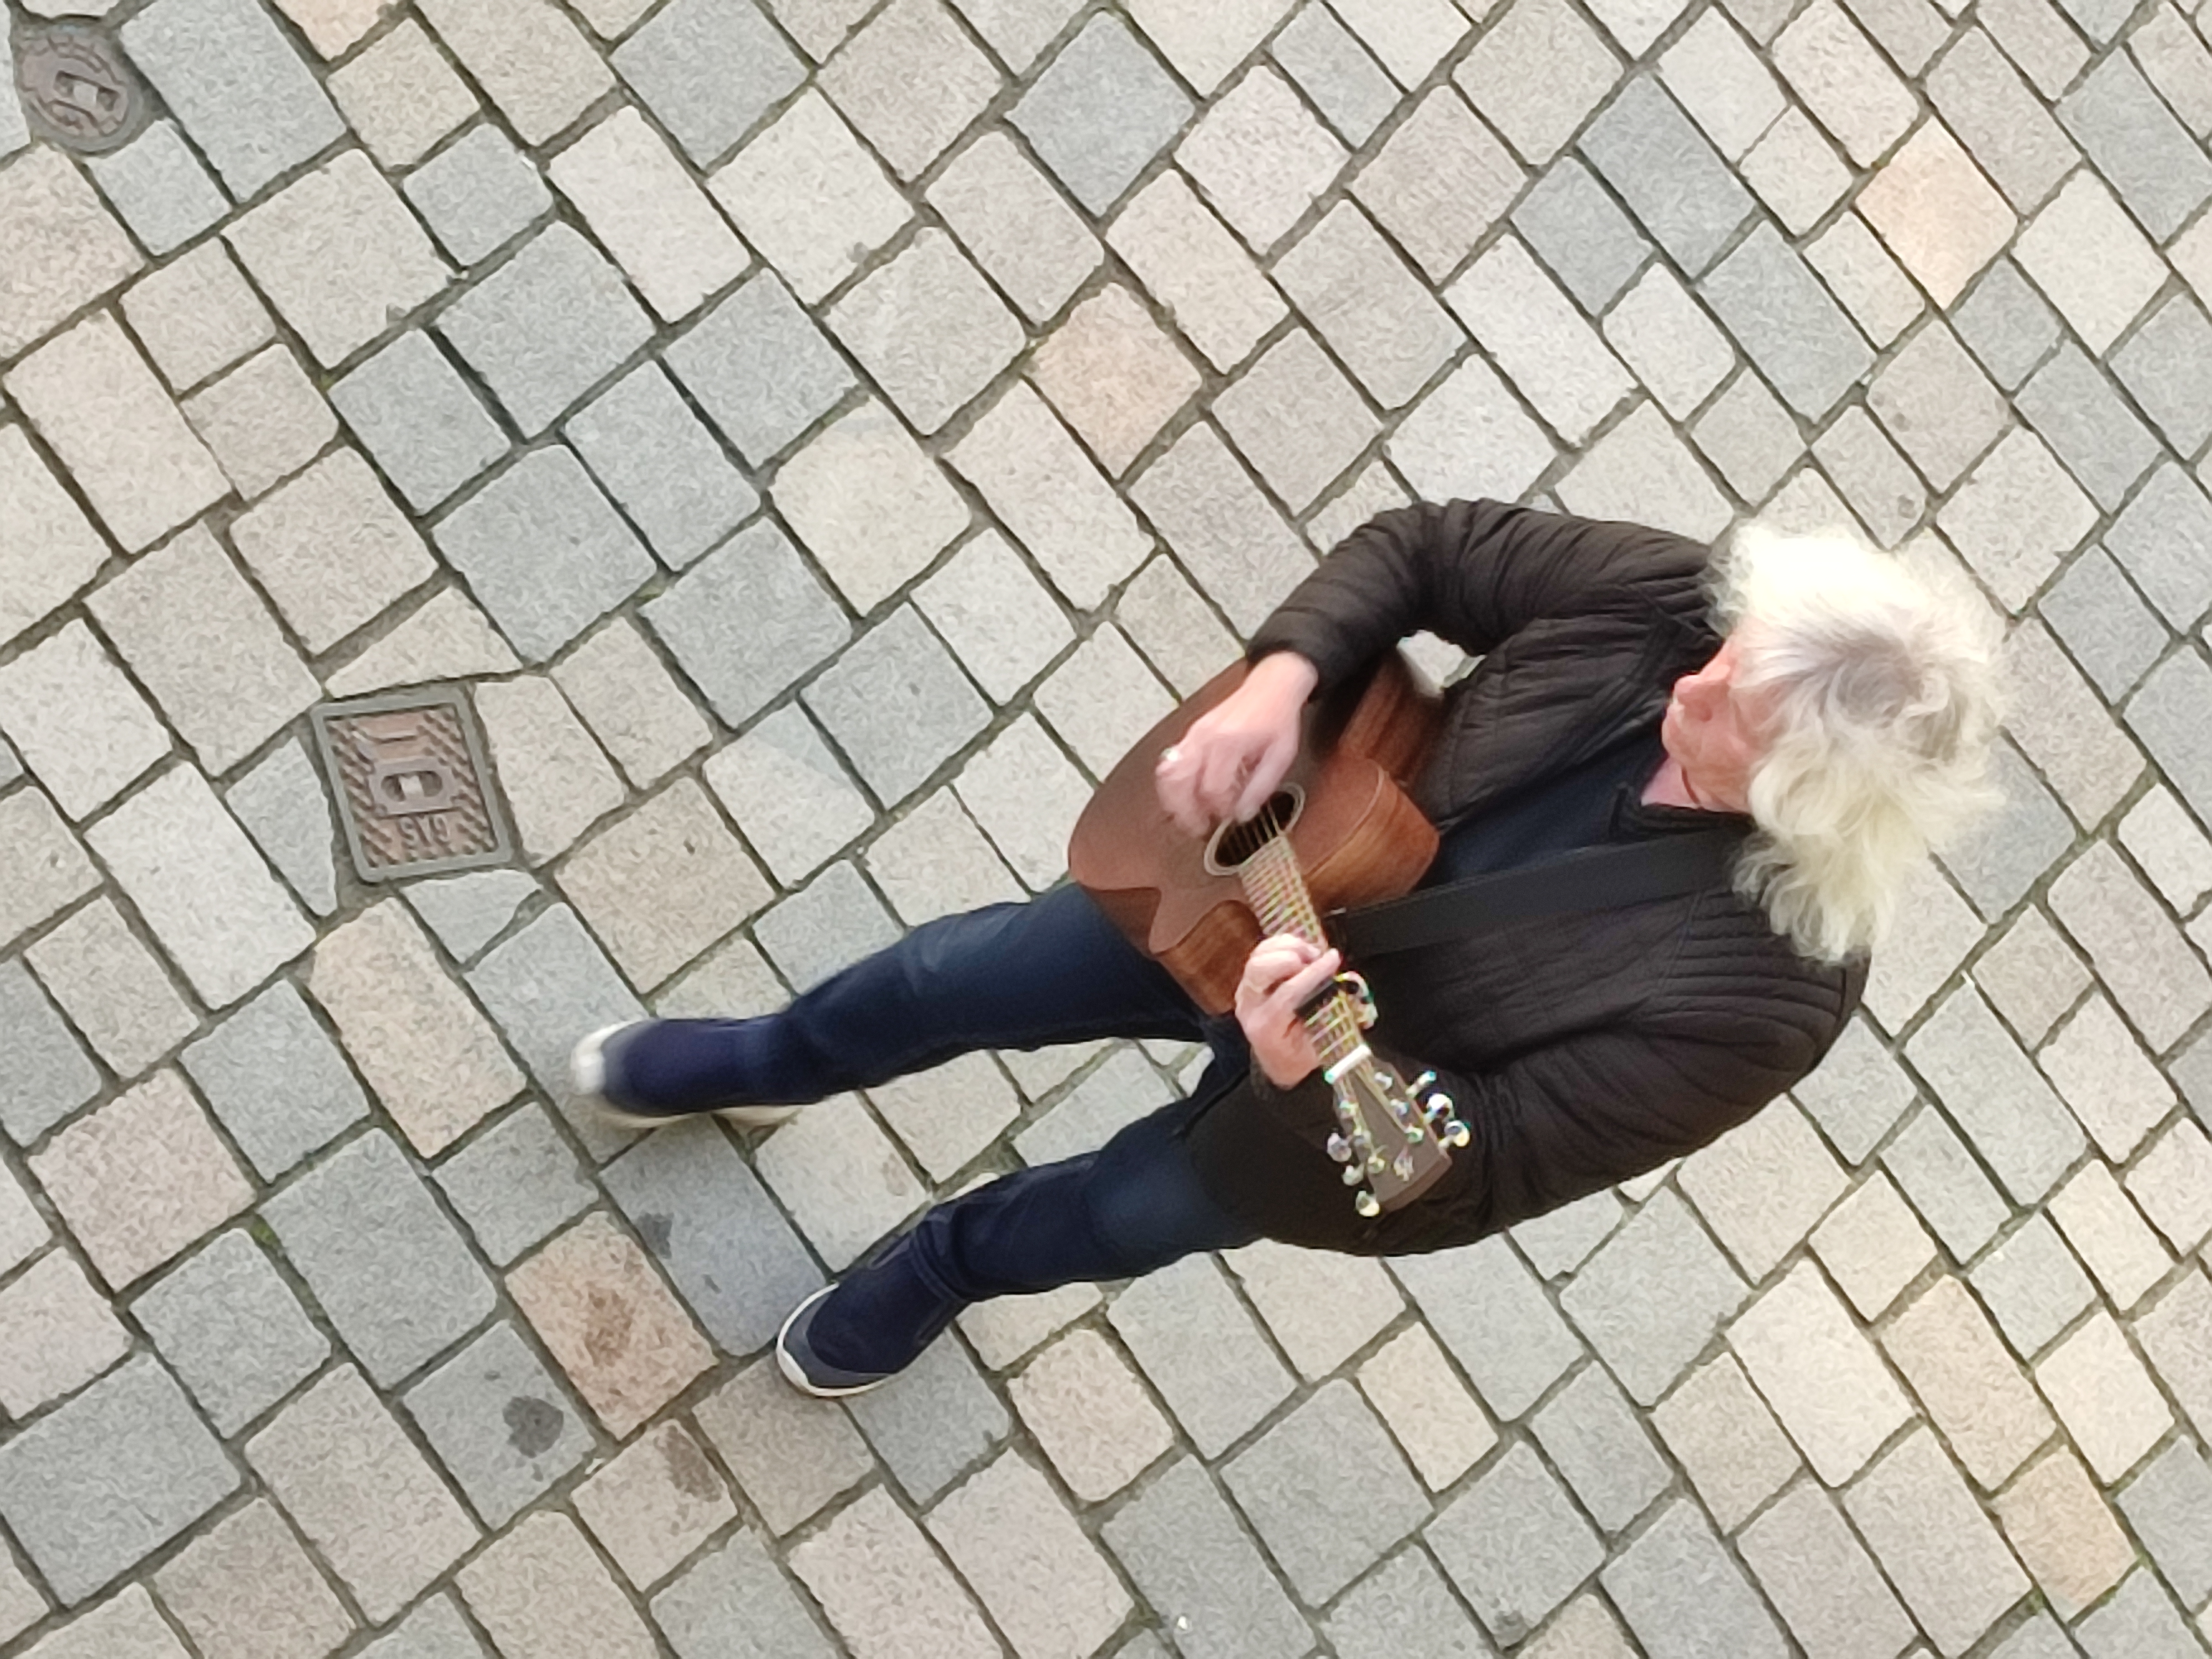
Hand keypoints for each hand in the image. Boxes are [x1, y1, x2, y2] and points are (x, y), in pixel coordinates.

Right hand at [1154, 654, 1319, 836]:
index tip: (1229, 815)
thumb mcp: (1281, 756)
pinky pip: (1171, 761)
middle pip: (1181, 782)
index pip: (1213, 788)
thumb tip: (1243, 814)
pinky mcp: (1191, 733)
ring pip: (1169, 772)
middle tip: (1198, 828)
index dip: (1220, 809)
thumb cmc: (1278, 718)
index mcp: (1230, 743)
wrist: (1271, 686)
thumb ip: (1261, 787)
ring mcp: (1194, 734)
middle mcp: (1206, 737)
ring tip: (1185, 817)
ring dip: (1173, 799)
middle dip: (1186, 811)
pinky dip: (1173, 782)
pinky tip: (1182, 795)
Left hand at [1236, 933, 1339, 1089]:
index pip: (1287, 993)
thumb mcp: (1322, 1041)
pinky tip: (1301, 950)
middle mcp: (1250, 1007)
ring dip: (1287, 947)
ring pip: (1258, 956)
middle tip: (1317, 957)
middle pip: (1260, 969)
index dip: (1313, 973)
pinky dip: (1281, 944)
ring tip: (1312, 953)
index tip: (1333, 960)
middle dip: (1292, 955)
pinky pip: (1260, 952)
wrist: (1281, 1062)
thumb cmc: (1303, 1054)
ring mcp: (1245, 992)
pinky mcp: (1249, 980)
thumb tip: (1350, 983)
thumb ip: (1334, 1012)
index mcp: (1267, 1027)